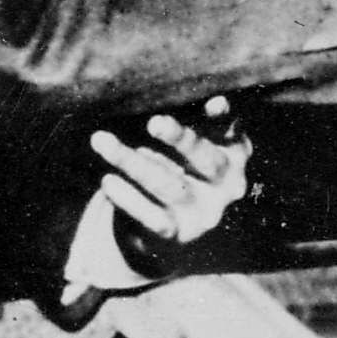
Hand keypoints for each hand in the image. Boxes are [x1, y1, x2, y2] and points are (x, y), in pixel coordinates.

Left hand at [62, 99, 249, 296]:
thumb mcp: (199, 147)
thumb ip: (200, 124)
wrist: (179, 230)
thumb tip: (198, 105)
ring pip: (168, 184)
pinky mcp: (177, 234)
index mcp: (235, 155)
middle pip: (206, 159)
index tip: (215, 104)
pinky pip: (151, 217)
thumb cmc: (185, 171)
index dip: (225, 119)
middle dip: (180, 139)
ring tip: (101, 140)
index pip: (233, 132)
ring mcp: (203, 212)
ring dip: (132, 161)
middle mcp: (226, 186)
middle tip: (154, 122)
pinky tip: (108, 182)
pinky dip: (128, 198)